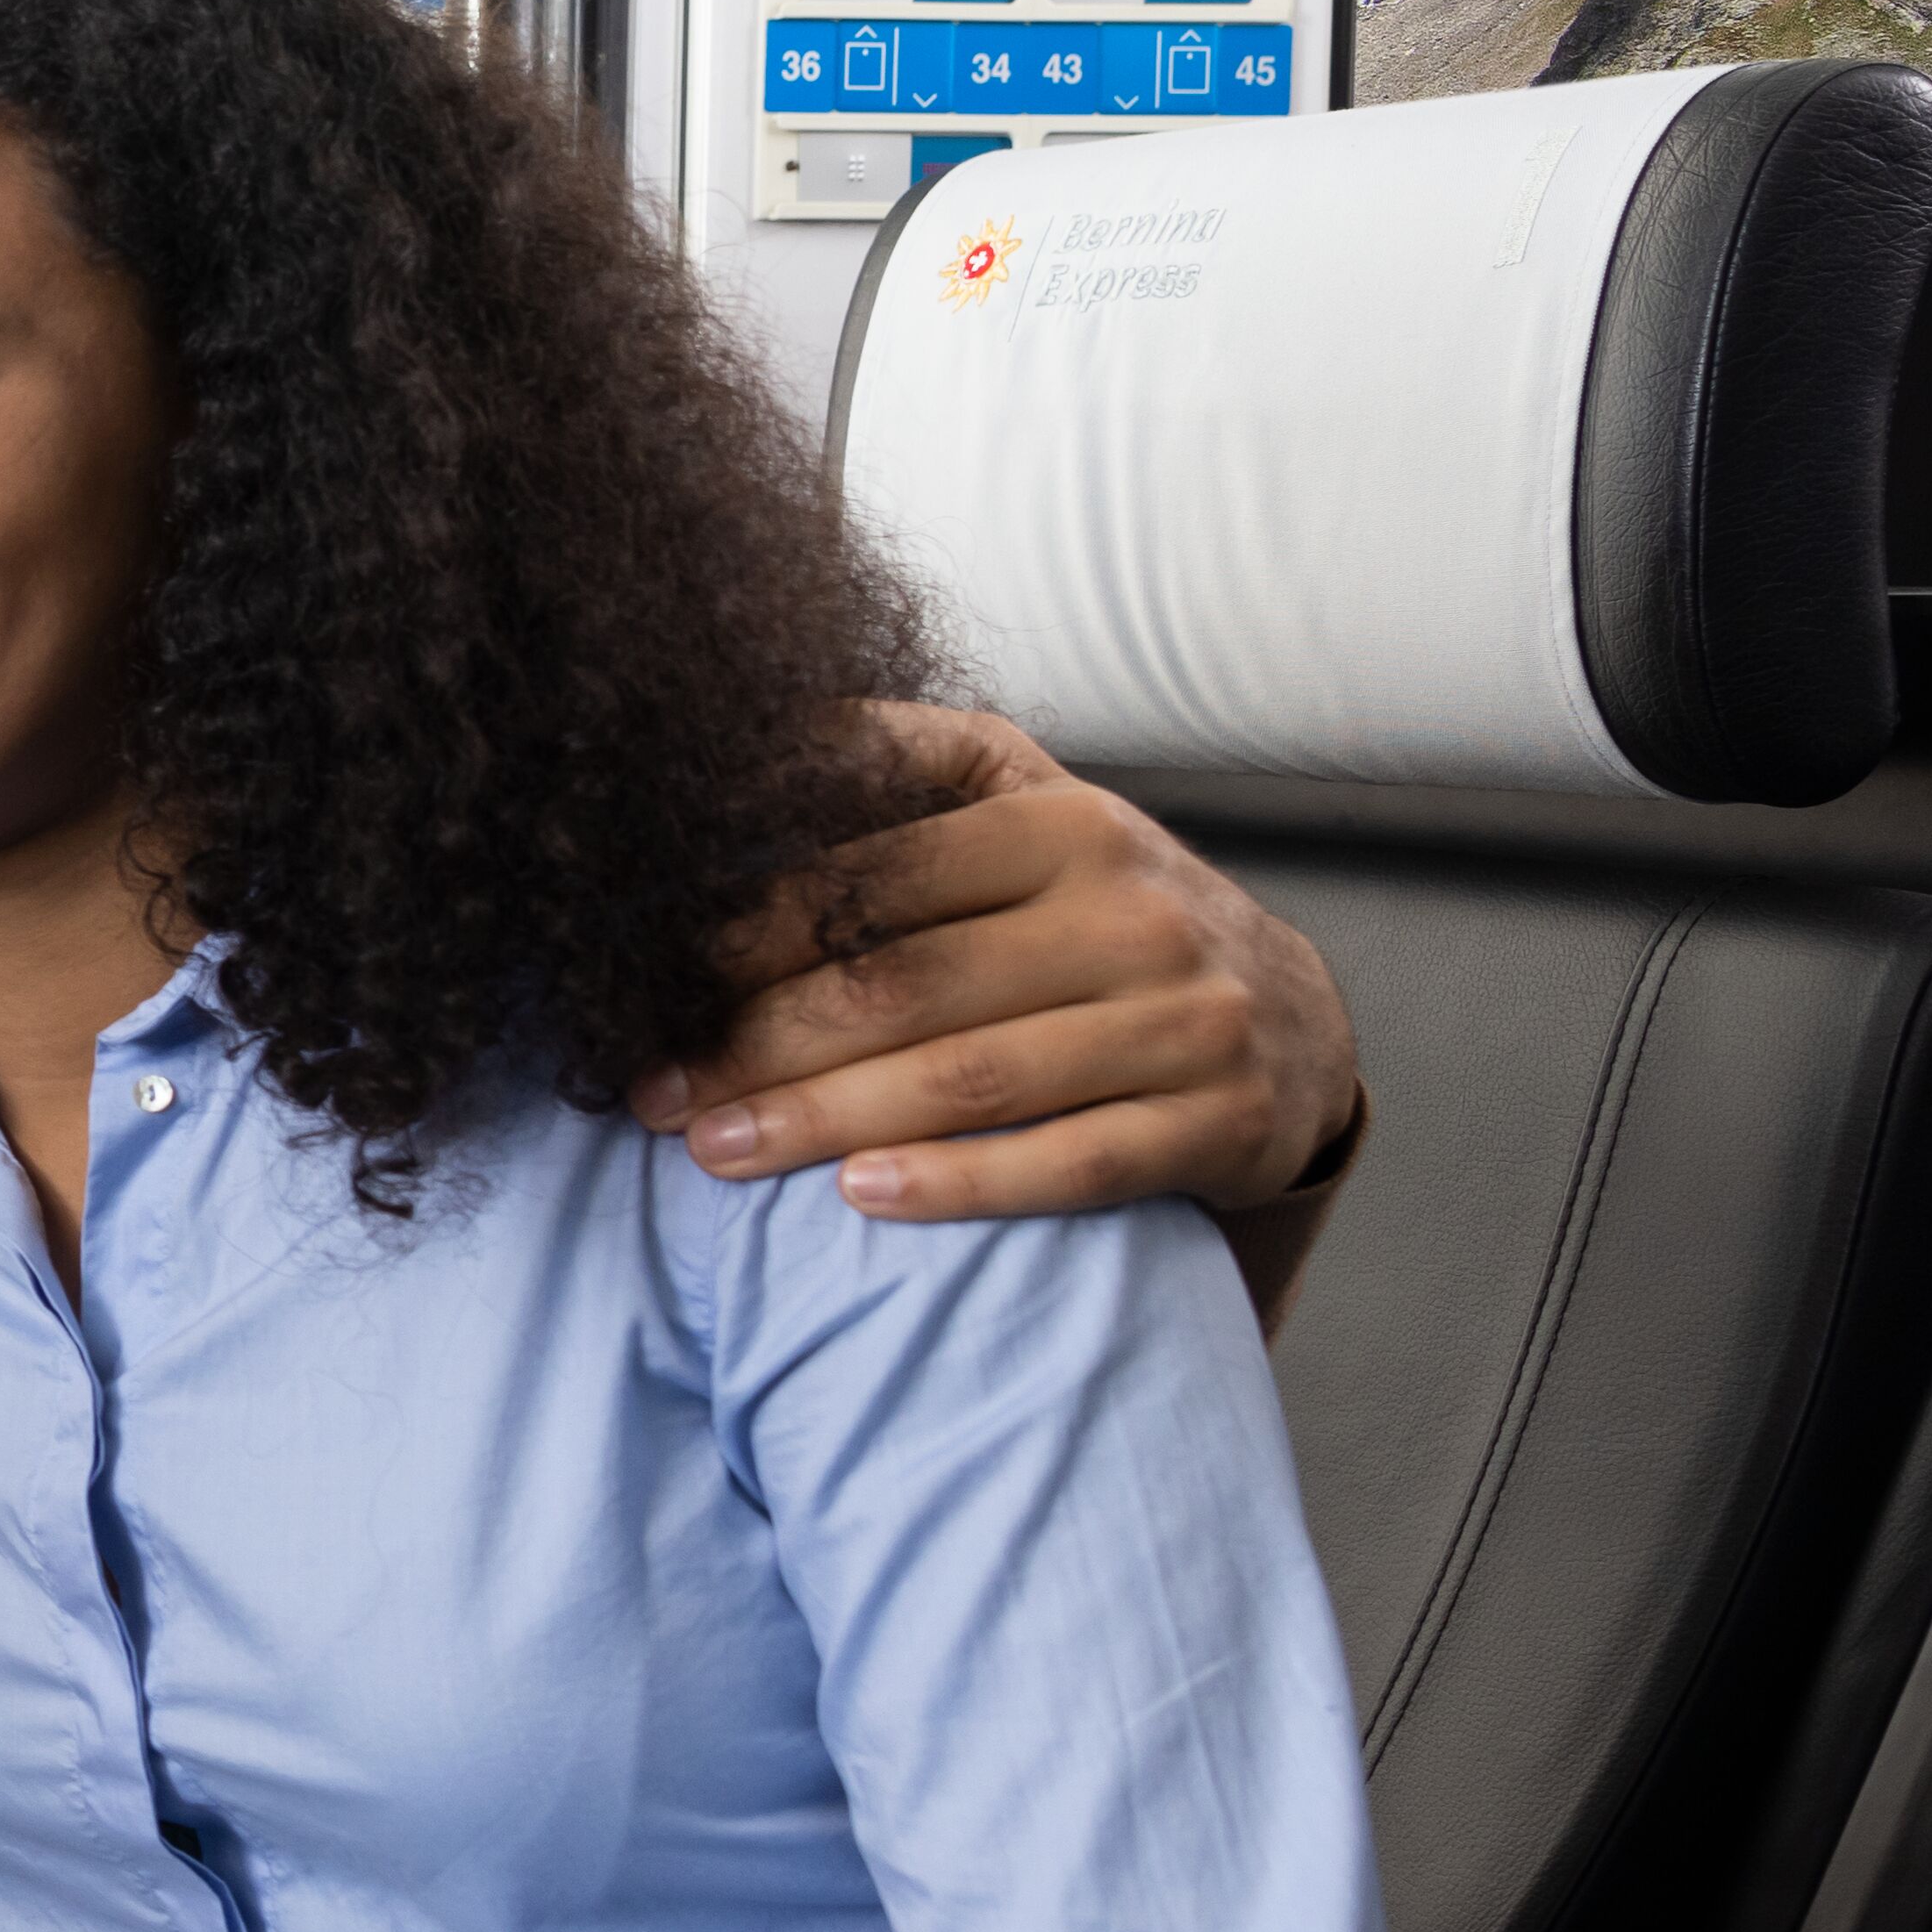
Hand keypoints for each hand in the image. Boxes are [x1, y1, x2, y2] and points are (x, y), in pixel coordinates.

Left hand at [638, 701, 1361, 1223]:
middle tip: (651, 1089)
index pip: (875, 874)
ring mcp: (1184, 1018)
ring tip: (713, 1149)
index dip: (746, 929)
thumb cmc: (1099, 910)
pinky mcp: (1222, 1121)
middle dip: (758, 1041)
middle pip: (908, 984)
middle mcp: (1128, 911)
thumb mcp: (1025, 810)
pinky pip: (1075, 1162)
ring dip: (825, 1121)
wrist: (1289, 1018)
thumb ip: (904, 766)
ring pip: (975, 1077)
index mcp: (1059, 822)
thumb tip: (750, 733)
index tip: (642, 974)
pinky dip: (961, 1184)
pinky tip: (859, 1198)